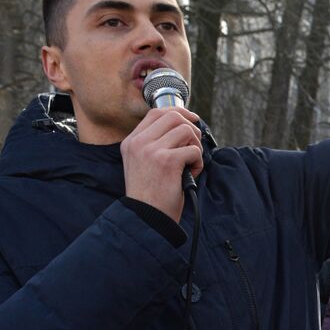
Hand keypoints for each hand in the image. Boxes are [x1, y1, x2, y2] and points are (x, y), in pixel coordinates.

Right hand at [121, 106, 203, 221]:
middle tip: (194, 146)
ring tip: (190, 164)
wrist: (146, 217)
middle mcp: (139, 142)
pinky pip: (193, 150)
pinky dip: (198, 162)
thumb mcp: (143, 163)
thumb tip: (184, 124)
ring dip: (195, 147)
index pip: (156, 113)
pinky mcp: (167, 161)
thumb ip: (155, 144)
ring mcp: (152, 150)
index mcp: (131, 141)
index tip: (192, 120)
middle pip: (174, 116)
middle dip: (191, 129)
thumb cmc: (151, 194)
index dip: (178, 113)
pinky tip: (190, 175)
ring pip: (186, 130)